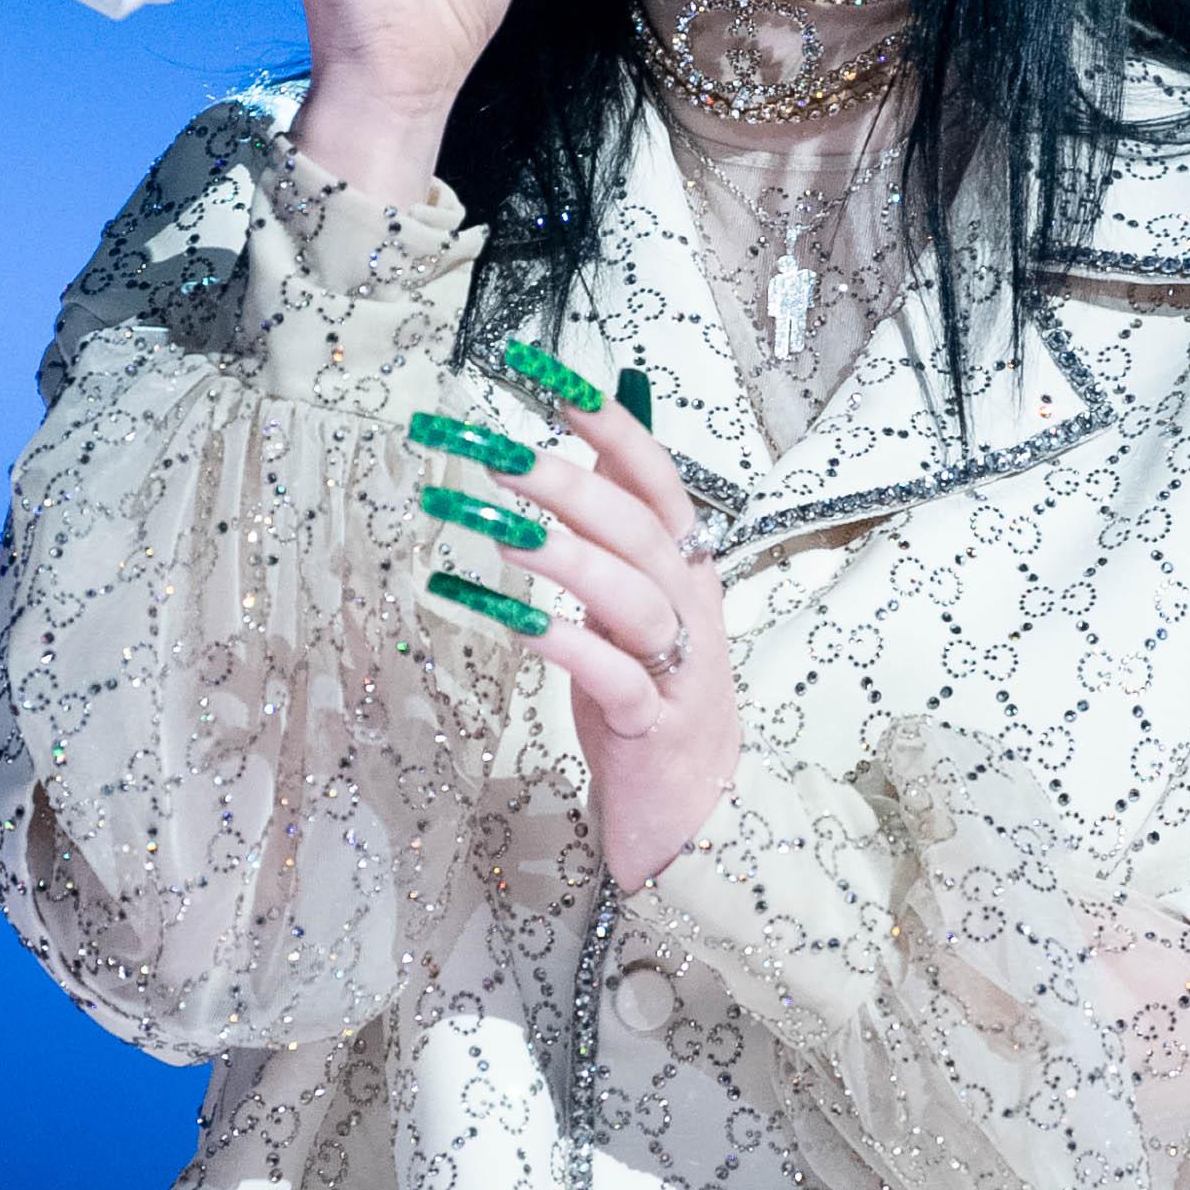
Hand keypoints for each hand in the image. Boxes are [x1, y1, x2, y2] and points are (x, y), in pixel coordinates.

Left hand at [414, 366, 739, 892]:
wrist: (700, 815)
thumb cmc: (656, 694)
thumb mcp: (638, 596)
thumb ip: (620, 514)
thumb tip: (605, 415)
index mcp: (687, 567)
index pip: (652, 476)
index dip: (604, 423)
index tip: (537, 373)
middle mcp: (690, 606)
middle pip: (636, 528)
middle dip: (565, 481)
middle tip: (490, 449)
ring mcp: (678, 667)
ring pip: (632, 594)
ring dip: (563, 554)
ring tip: (494, 525)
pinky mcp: (651, 726)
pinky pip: (607, 676)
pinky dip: (557, 642)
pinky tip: (500, 616)